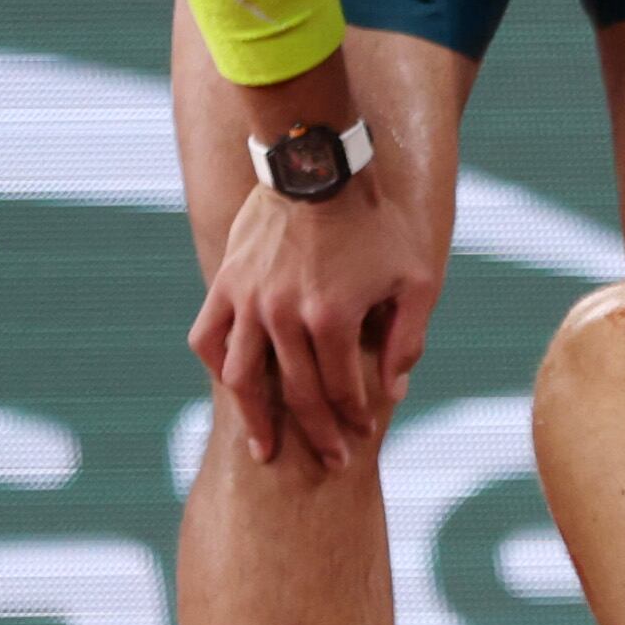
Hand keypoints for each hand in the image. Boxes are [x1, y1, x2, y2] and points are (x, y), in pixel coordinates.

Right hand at [190, 161, 442, 471]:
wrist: (319, 163)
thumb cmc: (377, 220)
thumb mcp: (416, 277)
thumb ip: (409, 336)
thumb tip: (393, 388)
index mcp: (331, 317)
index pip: (340, 389)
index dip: (353, 418)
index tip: (362, 437)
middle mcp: (282, 316)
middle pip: (296, 393)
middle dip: (316, 433)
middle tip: (331, 461)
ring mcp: (248, 300)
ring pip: (242, 377)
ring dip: (256, 418)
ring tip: (265, 447)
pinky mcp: (226, 282)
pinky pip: (209, 338)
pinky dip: (219, 366)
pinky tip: (233, 387)